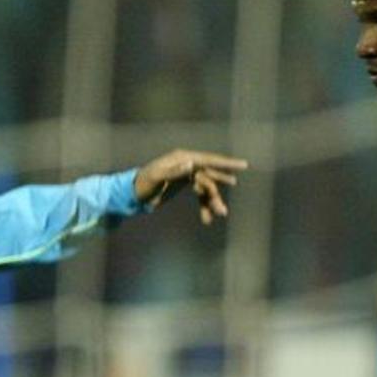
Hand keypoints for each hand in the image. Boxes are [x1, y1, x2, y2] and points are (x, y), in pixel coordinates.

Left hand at [133, 149, 248, 223]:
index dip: (226, 163)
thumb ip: (174, 171)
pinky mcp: (185, 183)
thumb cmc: (142, 184)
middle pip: (210, 177)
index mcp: (182, 158)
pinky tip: (206, 219)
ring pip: (206, 187)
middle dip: (216, 195)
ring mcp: (186, 173)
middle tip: (222, 212)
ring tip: (217, 216)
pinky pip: (200, 194)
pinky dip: (204, 205)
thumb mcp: (156, 178)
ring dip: (211, 202)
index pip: (208, 160)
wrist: (132, 194)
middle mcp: (187, 163)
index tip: (243, 165)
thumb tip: (191, 162)